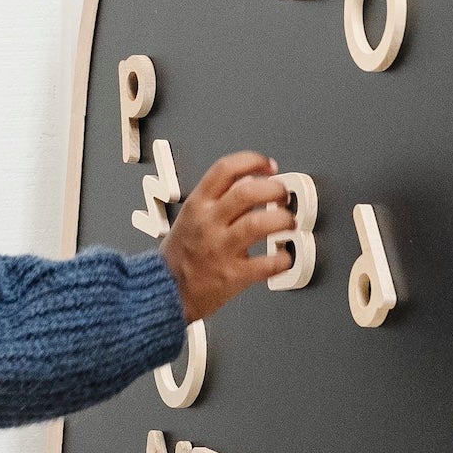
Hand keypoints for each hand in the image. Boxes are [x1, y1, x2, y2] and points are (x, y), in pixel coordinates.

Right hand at [160, 152, 295, 323]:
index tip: (269, 166)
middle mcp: (209, 223)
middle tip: (283, 196)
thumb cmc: (180, 254)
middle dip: (274, 189)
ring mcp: (220, 249)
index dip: (253, 161)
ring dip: (283, 220)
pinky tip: (284, 256)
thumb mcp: (190, 216)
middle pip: (248, 192)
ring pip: (259, 224)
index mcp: (197, 204)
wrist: (164, 291)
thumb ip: (218, 198)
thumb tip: (250, 180)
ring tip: (288, 223)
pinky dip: (283, 259)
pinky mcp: (233, 275)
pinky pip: (267, 264)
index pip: (225, 169)